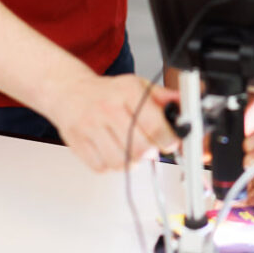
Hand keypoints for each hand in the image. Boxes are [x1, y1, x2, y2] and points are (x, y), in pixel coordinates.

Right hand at [49, 73, 179, 171]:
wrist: (69, 90)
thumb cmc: (106, 91)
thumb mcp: (137, 85)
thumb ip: (162, 97)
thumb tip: (184, 102)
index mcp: (127, 92)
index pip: (154, 125)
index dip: (168, 140)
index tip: (170, 142)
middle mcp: (108, 109)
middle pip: (139, 148)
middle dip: (151, 152)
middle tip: (150, 147)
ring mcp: (90, 127)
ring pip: (120, 162)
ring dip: (131, 161)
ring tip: (130, 149)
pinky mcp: (77, 143)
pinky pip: (101, 167)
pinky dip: (111, 165)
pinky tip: (112, 151)